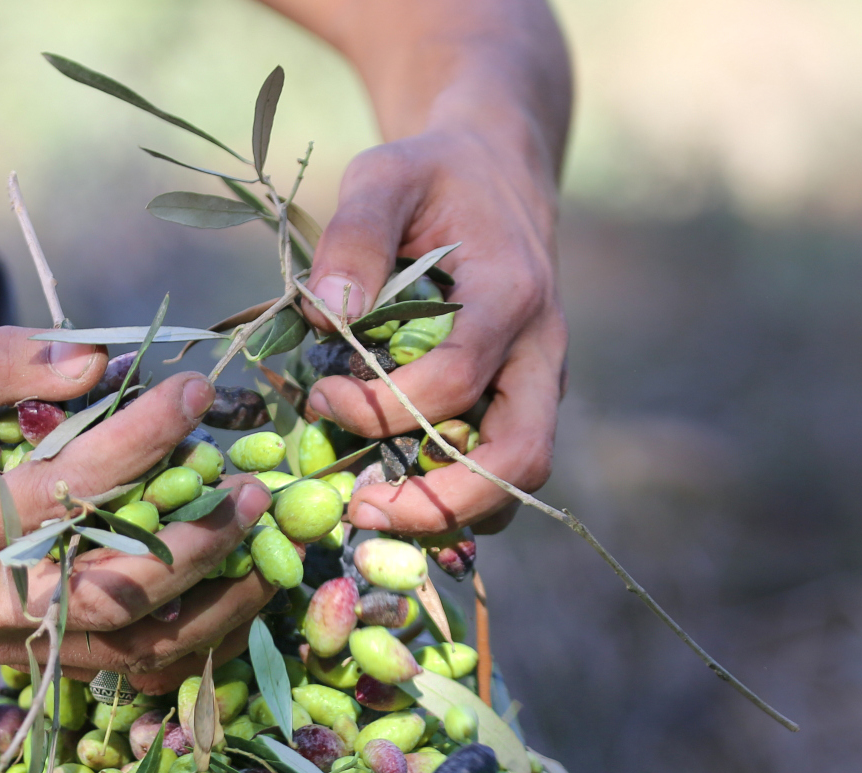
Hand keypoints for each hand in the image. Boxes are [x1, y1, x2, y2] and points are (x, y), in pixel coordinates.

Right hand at [0, 328, 274, 693]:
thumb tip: (99, 363)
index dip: (135, 442)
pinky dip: (188, 642)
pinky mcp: (26, 661)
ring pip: (126, 643)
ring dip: (208, 602)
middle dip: (190, 541)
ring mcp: (3, 644)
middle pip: (106, 590)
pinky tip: (236, 601)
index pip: (59, 492)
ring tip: (263, 547)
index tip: (191, 393)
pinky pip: (122, 667)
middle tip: (248, 489)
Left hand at [299, 127, 566, 536]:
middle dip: (440, 501)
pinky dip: (452, 499)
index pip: (456, 380)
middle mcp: (540, 350)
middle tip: (359, 512)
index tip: (322, 398)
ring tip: (370, 512)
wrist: (497, 170)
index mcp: (510, 293)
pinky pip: (500, 471)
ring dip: (450, 512)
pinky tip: (389, 497)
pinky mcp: (521, 401)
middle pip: (521, 457)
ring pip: (520, 479)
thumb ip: (355, 236)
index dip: (384, 407)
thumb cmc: (433, 175)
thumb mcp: (385, 176)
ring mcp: (538, 382)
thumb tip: (328, 316)